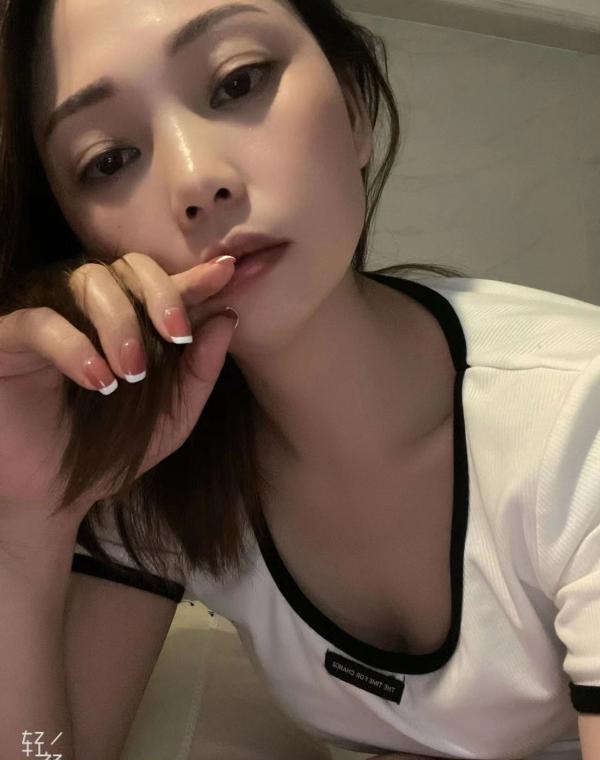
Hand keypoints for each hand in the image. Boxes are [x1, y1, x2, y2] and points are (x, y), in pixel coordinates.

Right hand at [0, 251, 236, 538]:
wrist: (55, 498)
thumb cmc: (113, 453)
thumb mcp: (171, 420)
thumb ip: (199, 373)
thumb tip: (227, 319)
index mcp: (132, 324)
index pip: (165, 286)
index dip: (196, 276)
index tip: (228, 270)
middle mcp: (89, 311)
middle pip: (127, 267)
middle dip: (160, 294)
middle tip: (177, 335)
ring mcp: (47, 317)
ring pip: (86, 281)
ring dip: (120, 322)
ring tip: (132, 373)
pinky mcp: (7, 339)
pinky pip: (39, 322)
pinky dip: (73, 346)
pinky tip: (97, 381)